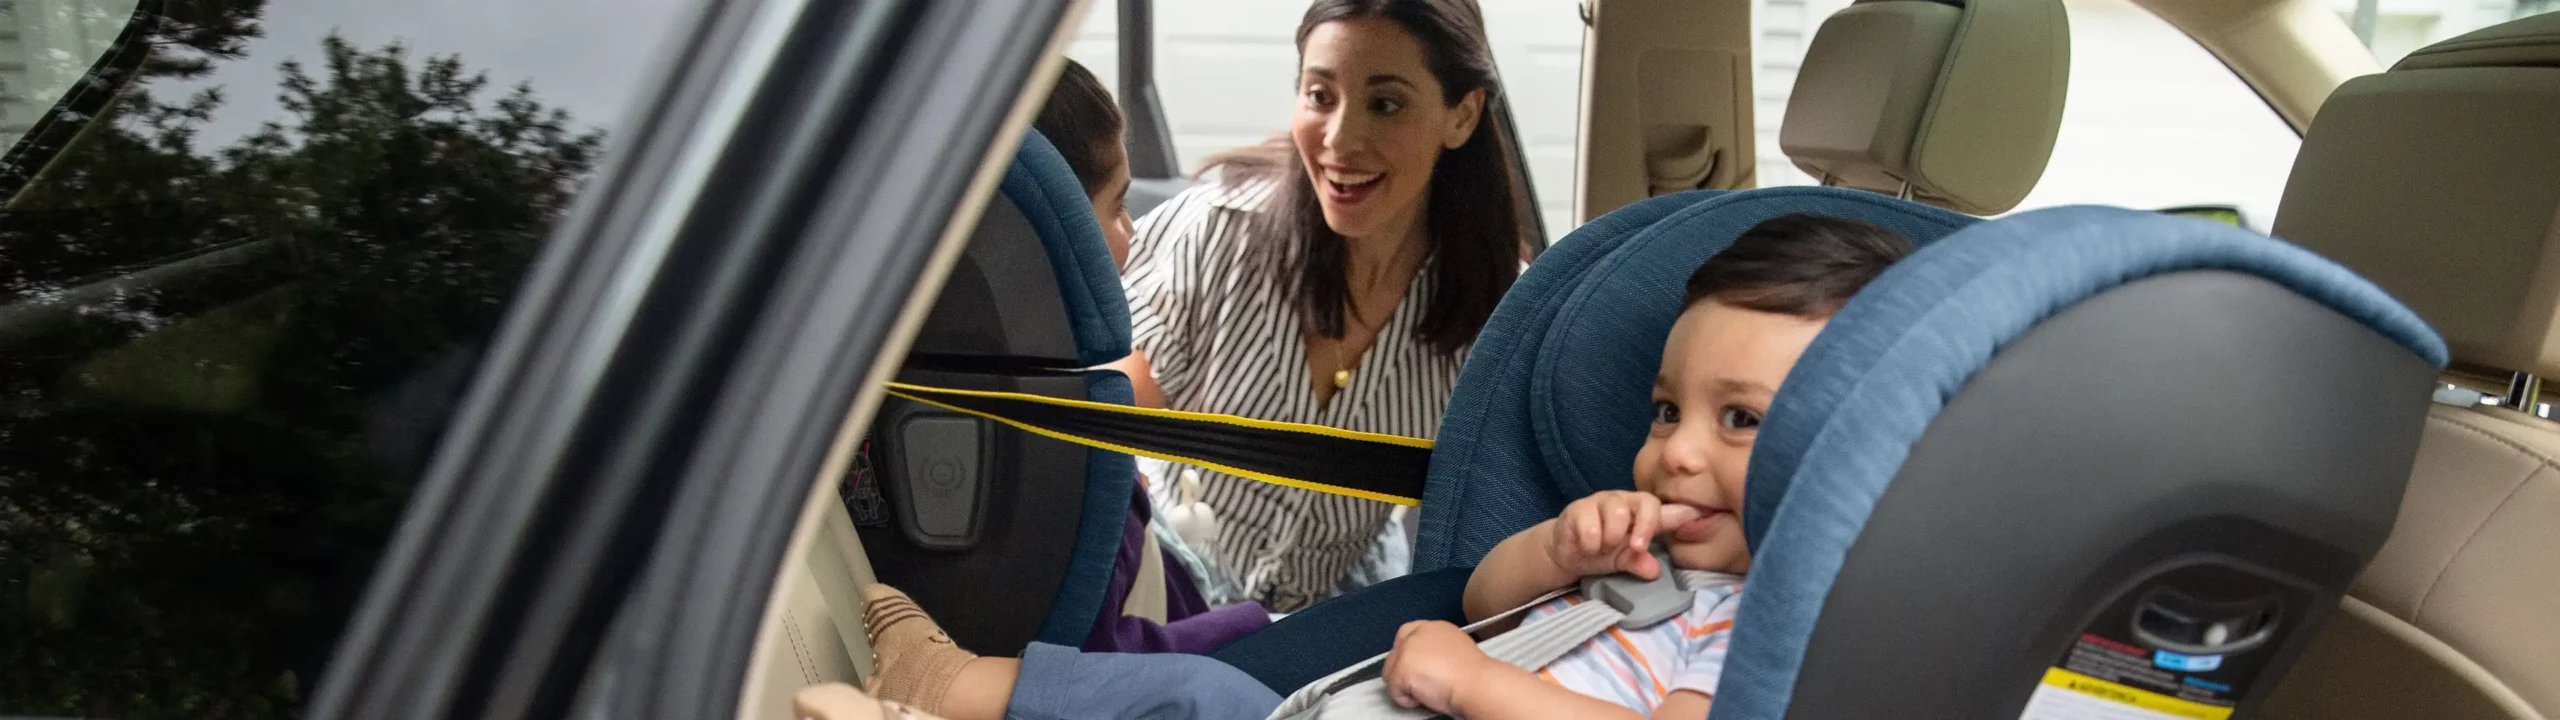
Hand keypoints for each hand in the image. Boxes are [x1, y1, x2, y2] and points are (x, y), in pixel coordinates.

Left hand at [1383, 620, 1496, 713]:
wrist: (1477, 684)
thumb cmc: (1474, 675)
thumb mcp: (1456, 650)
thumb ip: (1436, 650)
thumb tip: (1426, 664)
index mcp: (1434, 628)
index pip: (1407, 634)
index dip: (1407, 653)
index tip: (1415, 669)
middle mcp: (1418, 633)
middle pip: (1395, 654)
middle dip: (1404, 671)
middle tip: (1423, 684)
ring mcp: (1407, 650)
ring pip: (1391, 673)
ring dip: (1406, 686)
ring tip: (1429, 690)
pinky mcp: (1402, 668)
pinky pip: (1394, 690)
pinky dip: (1407, 700)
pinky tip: (1426, 697)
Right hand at [1547, 491, 1701, 579]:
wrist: (1566, 553)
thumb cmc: (1602, 552)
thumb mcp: (1623, 561)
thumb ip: (1639, 563)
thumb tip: (1654, 571)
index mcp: (1640, 512)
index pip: (1663, 508)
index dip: (1680, 512)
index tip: (1697, 514)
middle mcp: (1623, 501)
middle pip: (1644, 502)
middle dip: (1644, 527)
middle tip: (1636, 548)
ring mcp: (1600, 502)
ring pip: (1616, 511)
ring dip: (1611, 537)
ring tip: (1602, 549)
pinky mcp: (1577, 509)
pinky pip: (1589, 525)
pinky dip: (1590, 543)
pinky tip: (1586, 547)